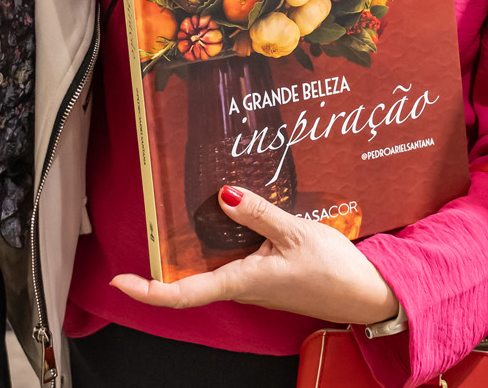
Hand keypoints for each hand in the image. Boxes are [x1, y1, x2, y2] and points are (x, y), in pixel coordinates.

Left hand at [110, 186, 399, 326]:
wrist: (366, 292)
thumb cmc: (334, 271)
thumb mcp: (295, 233)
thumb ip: (257, 213)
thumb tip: (223, 195)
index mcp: (242, 281)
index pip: (184, 293)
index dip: (149, 290)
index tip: (121, 281)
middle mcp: (241, 286)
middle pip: (190, 278)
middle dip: (164, 258)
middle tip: (145, 225)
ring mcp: (253, 283)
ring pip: (212, 265)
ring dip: (194, 244)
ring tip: (181, 208)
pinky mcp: (266, 275)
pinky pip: (233, 258)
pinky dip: (222, 239)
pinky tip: (228, 214)